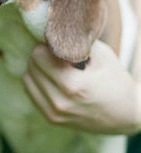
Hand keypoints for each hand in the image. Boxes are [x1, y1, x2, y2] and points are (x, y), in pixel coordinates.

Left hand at [23, 40, 140, 134]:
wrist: (125, 114)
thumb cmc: (114, 80)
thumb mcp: (101, 55)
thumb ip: (75, 43)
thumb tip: (51, 33)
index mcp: (74, 86)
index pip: (38, 56)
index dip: (47, 46)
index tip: (58, 46)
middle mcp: (60, 102)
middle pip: (31, 66)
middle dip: (41, 56)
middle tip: (56, 55)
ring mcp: (54, 114)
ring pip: (27, 79)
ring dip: (37, 69)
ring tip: (55, 68)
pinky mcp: (51, 119)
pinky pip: (31, 92)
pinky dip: (38, 82)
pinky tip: (53, 79)